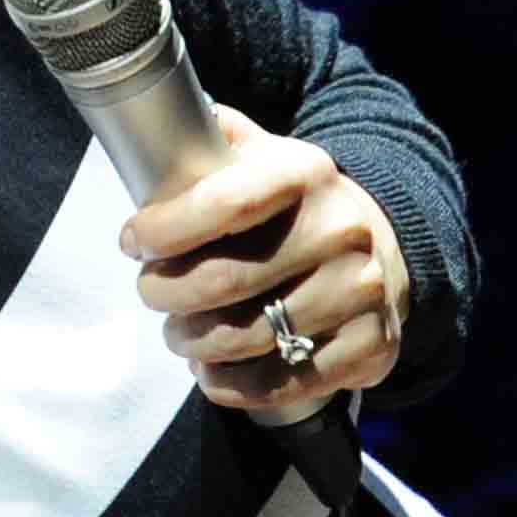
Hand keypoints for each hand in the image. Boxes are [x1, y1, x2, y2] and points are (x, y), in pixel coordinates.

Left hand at [115, 104, 407, 415]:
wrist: (384, 245)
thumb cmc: (296, 207)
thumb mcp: (264, 157)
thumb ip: (211, 141)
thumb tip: (152, 132)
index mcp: (307, 175)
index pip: (225, 203)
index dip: (165, 229)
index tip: (132, 241)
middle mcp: (341, 231)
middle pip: (225, 282)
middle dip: (166, 293)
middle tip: (152, 293)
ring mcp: (360, 292)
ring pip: (247, 339)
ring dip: (193, 343)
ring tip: (180, 333)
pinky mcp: (370, 345)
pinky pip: (281, 382)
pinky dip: (231, 384)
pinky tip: (214, 368)